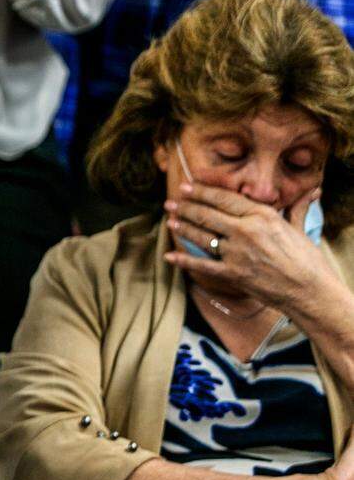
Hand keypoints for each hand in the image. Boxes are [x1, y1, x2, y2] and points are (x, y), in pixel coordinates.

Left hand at [163, 182, 332, 310]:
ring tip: (170, 221)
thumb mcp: (301, 229)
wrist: (311, 292)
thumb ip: (297, 208)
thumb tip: (312, 191)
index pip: (224, 199)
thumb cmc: (309, 260)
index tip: (187, 187)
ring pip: (202, 236)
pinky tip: (169, 256)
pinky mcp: (232, 274)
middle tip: (170, 203)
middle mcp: (245, 231)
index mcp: (261, 216)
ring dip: (183, 228)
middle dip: (186, 208)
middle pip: (208, 215)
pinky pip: (202, 265)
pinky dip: (184, 261)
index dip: (203, 192)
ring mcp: (237, 253)